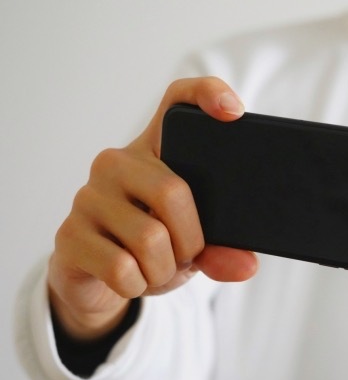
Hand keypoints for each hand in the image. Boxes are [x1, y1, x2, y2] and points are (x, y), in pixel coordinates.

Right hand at [48, 77, 258, 340]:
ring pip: (150, 237)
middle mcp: (117, 161)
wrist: (99, 281)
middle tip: (187, 254)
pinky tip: (132, 279)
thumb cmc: (153, 246)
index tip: (234, 113)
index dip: (206, 95)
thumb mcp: (193, 245)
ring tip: (158, 269)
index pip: (177, 100)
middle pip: (173, 192)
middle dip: (191, 241)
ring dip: (166, 269)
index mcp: (156, 150)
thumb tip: (247, 264)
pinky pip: (122, 268)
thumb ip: (221, 249)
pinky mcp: (69, 233)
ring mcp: (88, 195)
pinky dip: (139, 285)